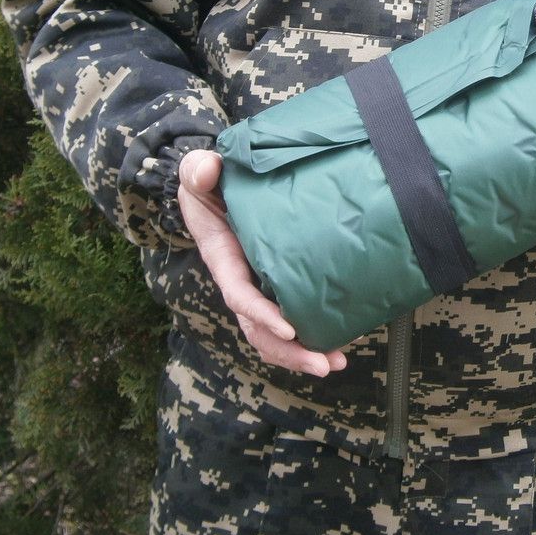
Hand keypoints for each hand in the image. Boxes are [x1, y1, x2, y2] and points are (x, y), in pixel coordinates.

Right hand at [178, 149, 346, 375]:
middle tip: (324, 364)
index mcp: (222, 258)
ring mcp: (258, 286)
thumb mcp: (197, 172)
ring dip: (301, 353)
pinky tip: (338, 343)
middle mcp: (239, 280)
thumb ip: (198, 170)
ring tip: (335, 363)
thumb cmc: (208, 181)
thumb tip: (207, 171)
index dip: (261, 315)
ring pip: (274, 333)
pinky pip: (288, 318)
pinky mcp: (276, 284)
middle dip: (289, 351)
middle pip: (259, 328)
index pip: (239, 295)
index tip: (288, 329)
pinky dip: (309, 335)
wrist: (219, 187)